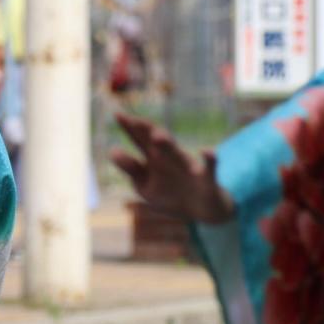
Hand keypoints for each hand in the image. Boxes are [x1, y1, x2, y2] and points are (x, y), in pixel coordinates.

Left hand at [109, 112, 234, 223]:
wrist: (204, 210)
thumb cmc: (170, 194)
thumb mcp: (144, 184)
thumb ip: (130, 167)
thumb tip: (112, 151)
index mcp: (154, 159)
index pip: (139, 140)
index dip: (129, 128)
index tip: (117, 114)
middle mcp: (172, 158)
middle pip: (158, 142)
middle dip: (147, 131)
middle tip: (135, 120)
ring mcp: (189, 167)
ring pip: (178, 154)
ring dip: (169, 145)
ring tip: (157, 136)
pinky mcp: (207, 180)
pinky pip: (210, 168)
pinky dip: (210, 160)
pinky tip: (207, 151)